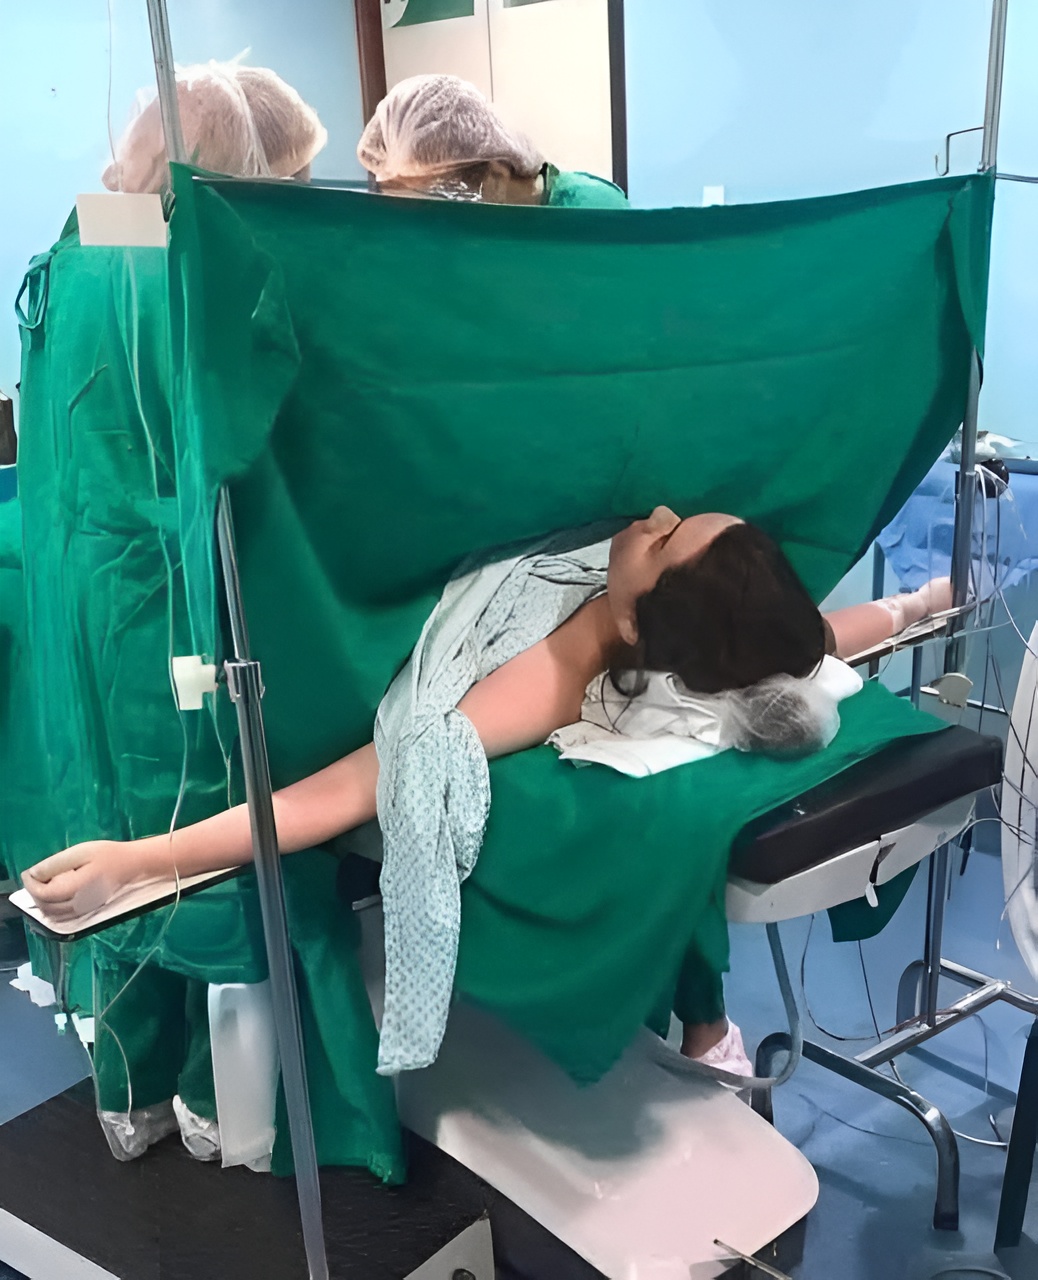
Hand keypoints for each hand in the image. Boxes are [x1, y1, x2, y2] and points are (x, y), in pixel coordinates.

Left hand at [22, 840, 164, 919]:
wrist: (133, 865)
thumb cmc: (109, 855)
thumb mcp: (81, 851)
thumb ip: (55, 864)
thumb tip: (34, 873)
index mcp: (76, 888)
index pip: (44, 894)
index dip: (31, 884)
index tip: (28, 872)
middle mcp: (78, 904)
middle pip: (46, 906)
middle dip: (35, 893)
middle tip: (34, 876)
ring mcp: (83, 910)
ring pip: (52, 914)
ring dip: (42, 901)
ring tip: (43, 884)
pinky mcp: (87, 911)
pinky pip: (62, 916)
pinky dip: (52, 907)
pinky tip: (55, 893)